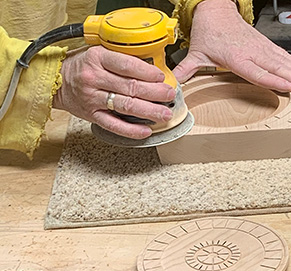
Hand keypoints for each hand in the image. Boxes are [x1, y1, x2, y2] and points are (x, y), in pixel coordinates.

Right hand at [53, 46, 175, 138]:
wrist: (54, 80)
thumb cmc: (81, 65)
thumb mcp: (98, 52)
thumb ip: (120, 58)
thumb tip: (151, 68)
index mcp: (97, 58)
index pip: (127, 65)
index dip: (147, 72)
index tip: (161, 77)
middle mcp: (94, 78)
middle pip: (130, 87)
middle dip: (155, 93)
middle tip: (170, 95)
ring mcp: (92, 98)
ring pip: (125, 106)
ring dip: (149, 111)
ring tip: (165, 114)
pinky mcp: (91, 115)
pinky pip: (113, 125)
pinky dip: (131, 130)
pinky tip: (146, 131)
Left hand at [173, 0, 290, 91]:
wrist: (216, 9)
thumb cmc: (209, 32)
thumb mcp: (196, 53)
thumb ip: (187, 70)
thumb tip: (174, 85)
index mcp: (235, 57)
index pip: (256, 72)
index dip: (272, 80)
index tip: (287, 86)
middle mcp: (251, 51)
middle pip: (275, 67)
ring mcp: (260, 47)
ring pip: (282, 60)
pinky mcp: (265, 44)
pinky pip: (282, 54)